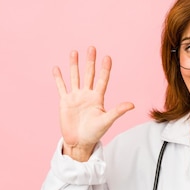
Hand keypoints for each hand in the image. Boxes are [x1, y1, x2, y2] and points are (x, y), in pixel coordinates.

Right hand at [53, 46, 133, 160]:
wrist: (79, 142)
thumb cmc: (94, 133)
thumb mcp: (106, 121)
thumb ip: (117, 111)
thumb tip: (132, 104)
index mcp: (98, 98)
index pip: (102, 80)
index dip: (105, 69)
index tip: (107, 57)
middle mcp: (87, 95)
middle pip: (89, 74)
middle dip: (90, 61)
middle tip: (92, 48)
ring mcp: (75, 97)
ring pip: (75, 77)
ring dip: (74, 65)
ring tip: (74, 52)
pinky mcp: (65, 101)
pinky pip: (61, 87)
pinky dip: (58, 78)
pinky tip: (57, 68)